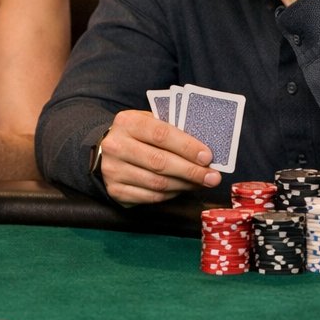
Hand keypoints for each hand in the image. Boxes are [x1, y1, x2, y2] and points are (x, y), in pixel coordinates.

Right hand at [98, 109, 219, 205]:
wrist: (105, 151)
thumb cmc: (138, 135)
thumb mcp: (149, 122)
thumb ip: (172, 129)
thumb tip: (205, 148)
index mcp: (127, 122)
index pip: (161, 134)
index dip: (187, 146)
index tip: (208, 157)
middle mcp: (116, 146)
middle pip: (160, 162)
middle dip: (191, 171)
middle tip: (213, 177)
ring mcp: (113, 171)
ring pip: (157, 183)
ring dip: (184, 185)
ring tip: (201, 183)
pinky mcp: (115, 191)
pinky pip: (151, 197)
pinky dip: (171, 194)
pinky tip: (183, 188)